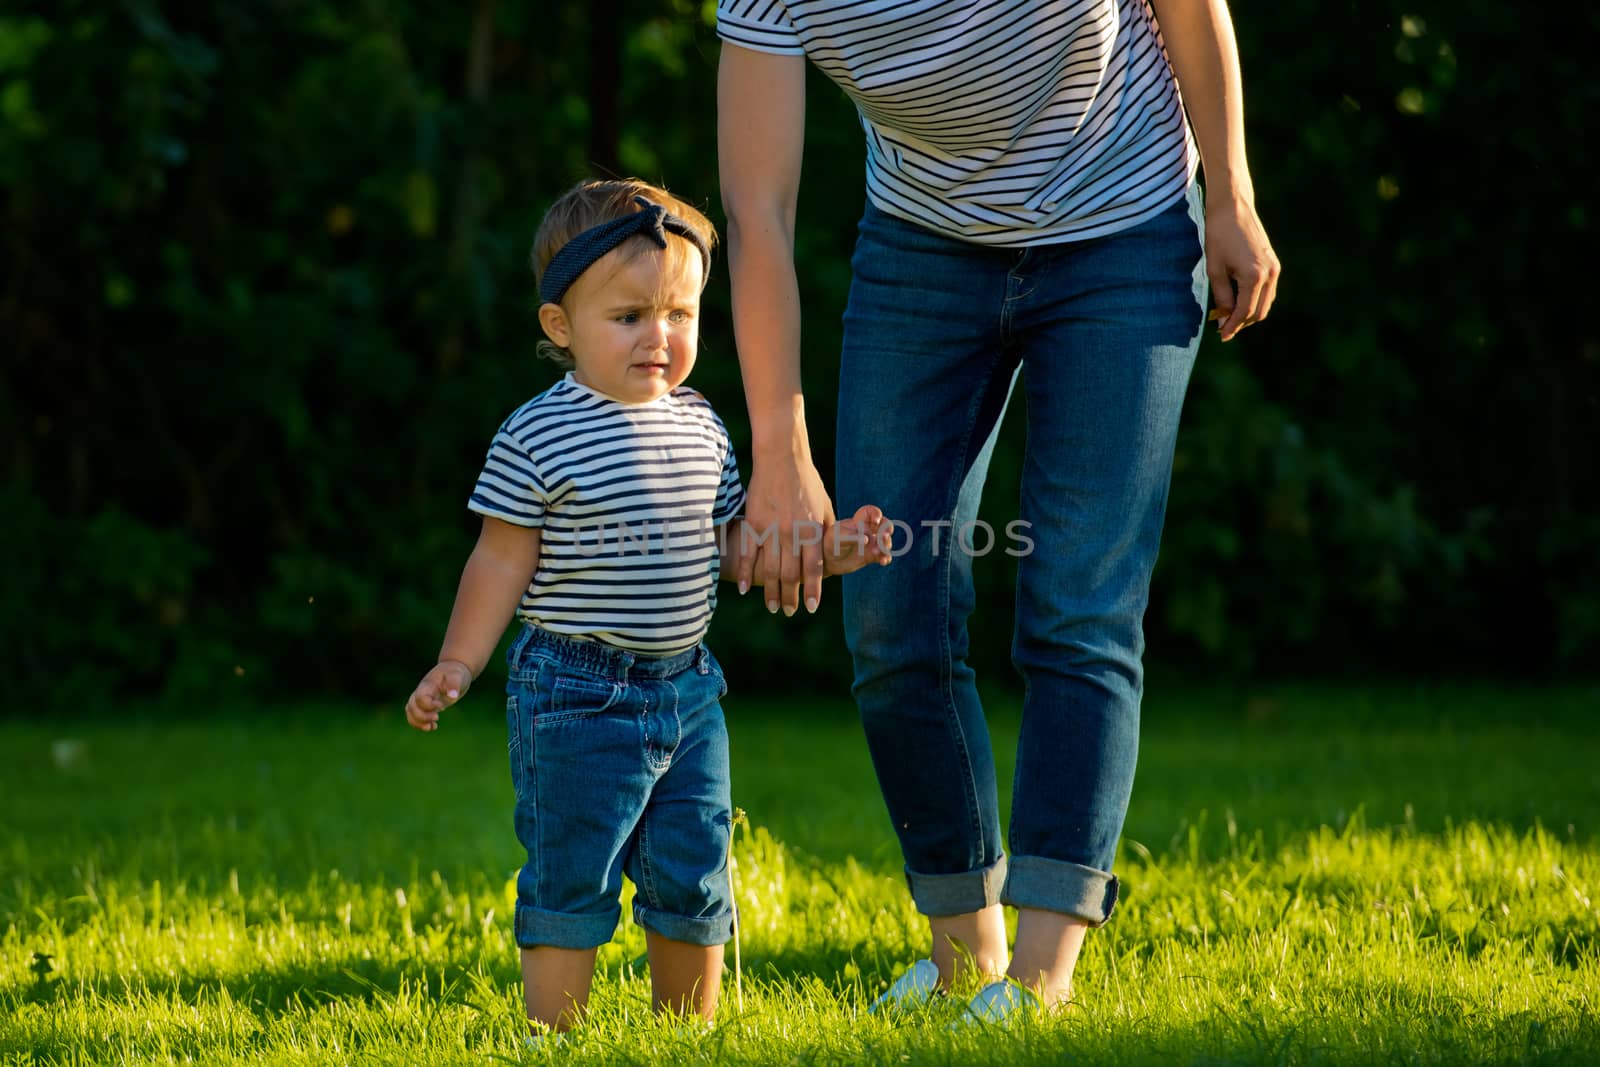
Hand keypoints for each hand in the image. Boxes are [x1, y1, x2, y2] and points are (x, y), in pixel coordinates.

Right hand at [405, 660, 472, 731]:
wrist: (453, 670)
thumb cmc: (455, 672)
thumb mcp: (457, 676)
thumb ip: (454, 684)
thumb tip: (453, 696)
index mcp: (427, 685)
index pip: (420, 698)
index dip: (429, 705)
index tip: (442, 705)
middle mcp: (421, 692)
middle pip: (412, 707)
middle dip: (422, 716)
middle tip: (437, 717)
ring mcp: (422, 699)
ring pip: (411, 713)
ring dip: (418, 722)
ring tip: (432, 727)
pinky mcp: (426, 705)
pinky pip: (415, 716)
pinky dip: (421, 724)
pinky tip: (433, 727)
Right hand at [741, 452, 835, 615]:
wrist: (781, 458)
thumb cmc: (808, 483)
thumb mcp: (824, 508)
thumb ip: (825, 533)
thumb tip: (830, 555)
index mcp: (812, 530)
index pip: (813, 568)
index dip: (812, 589)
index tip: (810, 607)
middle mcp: (792, 532)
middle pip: (791, 574)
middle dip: (791, 596)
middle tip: (790, 612)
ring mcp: (771, 528)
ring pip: (770, 569)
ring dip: (771, 591)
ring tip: (773, 607)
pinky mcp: (754, 522)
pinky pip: (749, 553)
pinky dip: (747, 573)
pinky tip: (746, 589)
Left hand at [822, 505, 893, 575]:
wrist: (826, 561)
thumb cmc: (829, 543)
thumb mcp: (836, 537)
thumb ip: (850, 536)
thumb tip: (867, 540)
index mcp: (858, 521)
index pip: (871, 512)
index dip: (877, 514)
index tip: (875, 521)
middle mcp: (867, 531)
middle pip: (884, 525)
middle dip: (887, 529)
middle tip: (883, 536)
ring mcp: (870, 544)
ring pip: (886, 541)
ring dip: (885, 545)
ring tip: (876, 552)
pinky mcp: (871, 556)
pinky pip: (883, 555)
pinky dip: (886, 557)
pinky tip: (883, 561)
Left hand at [1205, 195, 1279, 341]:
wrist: (1233, 207)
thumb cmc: (1219, 236)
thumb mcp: (1215, 269)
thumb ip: (1221, 296)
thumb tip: (1223, 320)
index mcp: (1254, 276)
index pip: (1244, 312)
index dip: (1232, 326)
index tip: (1221, 336)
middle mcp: (1269, 274)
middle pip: (1259, 312)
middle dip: (1241, 323)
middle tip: (1223, 328)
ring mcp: (1274, 268)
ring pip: (1265, 303)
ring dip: (1249, 313)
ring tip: (1228, 316)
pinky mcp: (1274, 263)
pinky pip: (1267, 291)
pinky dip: (1255, 300)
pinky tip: (1238, 300)